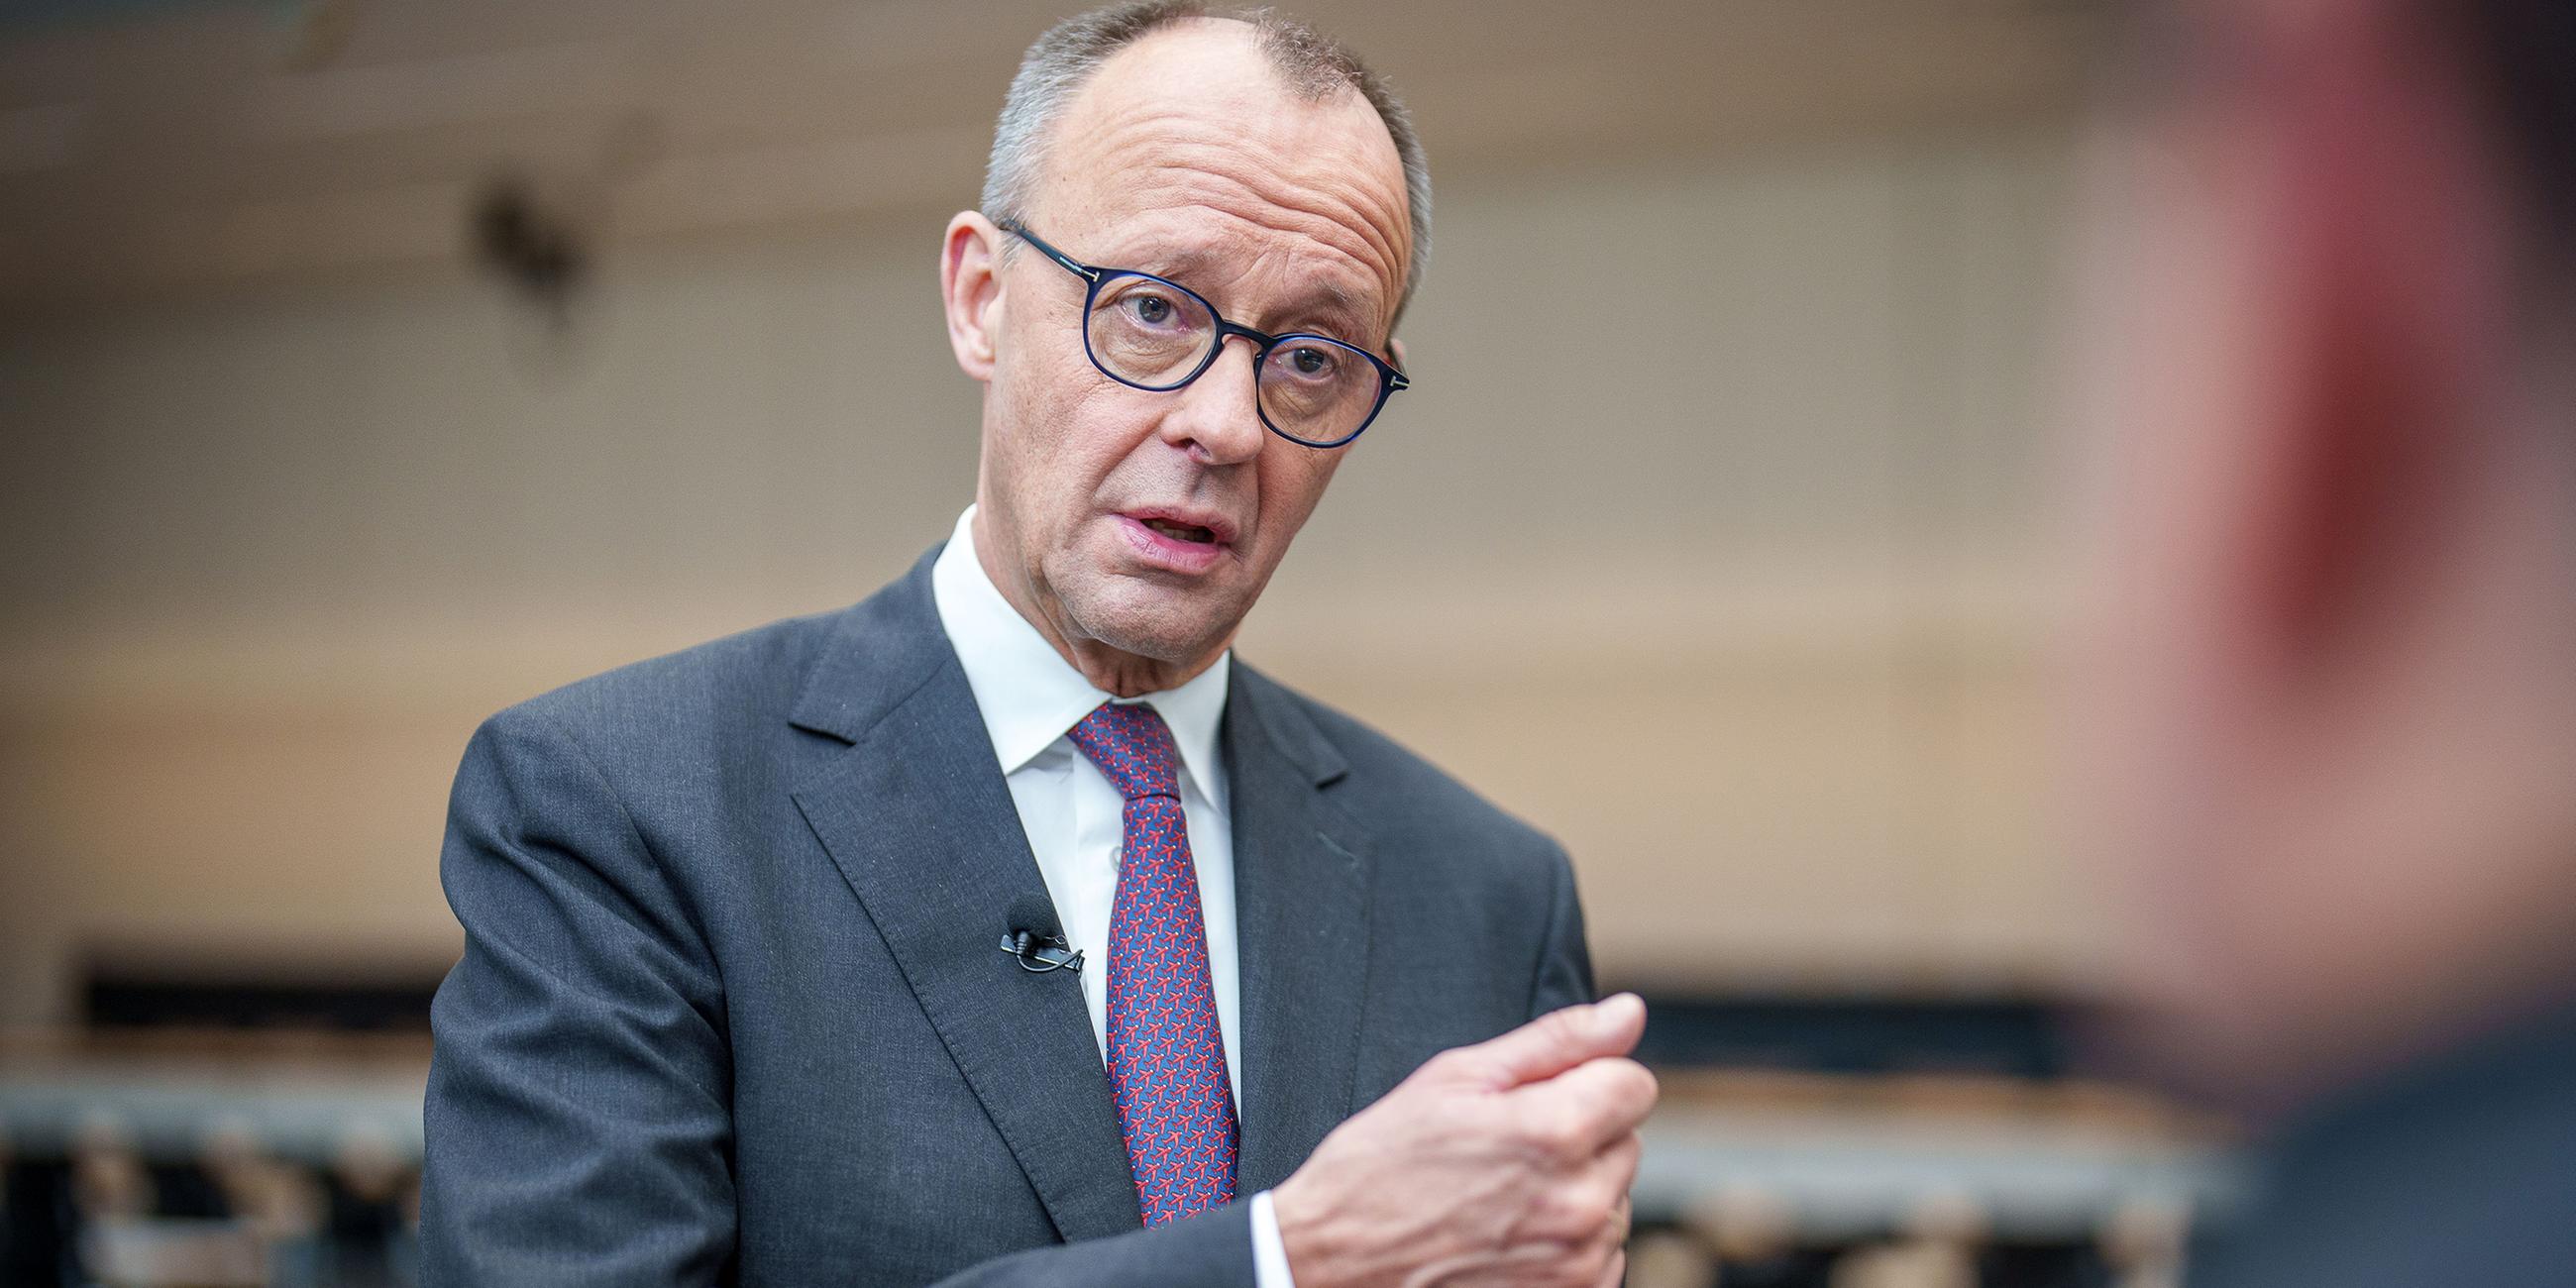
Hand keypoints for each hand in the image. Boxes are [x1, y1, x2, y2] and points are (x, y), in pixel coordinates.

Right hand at [1269, 994, 1657, 1287]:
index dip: (1585, 1079)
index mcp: (1556, 1133)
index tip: (1538, 1096)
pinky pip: (1603, 1253)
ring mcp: (1579, 1261)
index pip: (1635, 1084)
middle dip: (1578, 1134)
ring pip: (1615, 1199)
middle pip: (1626, 1141)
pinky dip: (1568, 1241)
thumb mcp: (1457, 1079)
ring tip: (1498, 1196)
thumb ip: (1557, 1041)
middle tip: (1502, 1149)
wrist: (1334, 1262)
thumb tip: (1627, 1013)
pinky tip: (1508, 1235)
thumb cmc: (1380, 1169)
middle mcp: (1580, 1203)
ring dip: (1574, 1190)